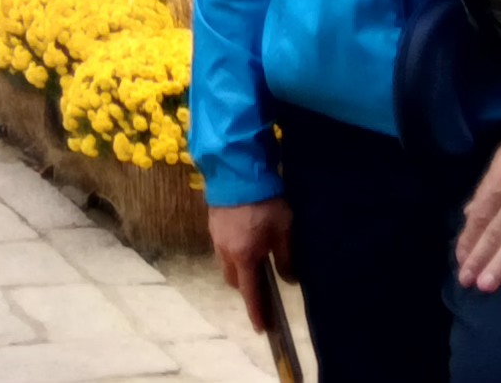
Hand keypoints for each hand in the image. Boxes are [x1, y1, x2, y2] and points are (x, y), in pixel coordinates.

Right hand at [206, 199, 292, 331]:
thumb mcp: (284, 230)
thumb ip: (286, 258)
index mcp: (244, 257)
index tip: (261, 329)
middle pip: (234, 280)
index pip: (250, 293)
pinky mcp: (212, 223)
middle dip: (246, 289)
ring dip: (238, 270)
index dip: (256, 312)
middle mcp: (226, 251)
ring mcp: (216, 237)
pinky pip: (222, 248)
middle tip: (261, 288)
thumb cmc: (264, 203)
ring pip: (226, 264)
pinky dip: (232, 253)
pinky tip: (244, 241)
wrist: (237, 171)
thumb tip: (288, 279)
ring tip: (254, 262)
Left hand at [454, 120, 500, 290]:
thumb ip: (488, 188)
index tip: (460, 259)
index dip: (468, 239)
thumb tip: (471, 212)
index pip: (480, 216)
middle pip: (494, 233)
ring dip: (500, 265)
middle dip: (478, 258)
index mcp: (500, 182)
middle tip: (466, 281)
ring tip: (486, 285)